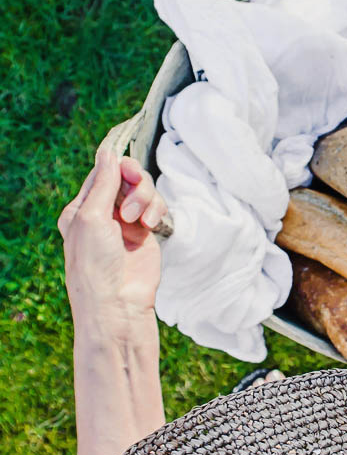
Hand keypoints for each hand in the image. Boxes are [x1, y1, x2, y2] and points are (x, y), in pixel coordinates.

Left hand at [57, 147, 169, 329]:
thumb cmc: (96, 263)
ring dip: (145, 198)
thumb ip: (103, 182)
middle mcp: (104, 214)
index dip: (116, 167)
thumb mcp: (91, 216)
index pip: (101, 174)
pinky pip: (157, 207)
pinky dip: (157, 211)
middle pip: (126, 178)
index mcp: (81, 209)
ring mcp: (127, 223)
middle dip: (133, 181)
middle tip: (134, 187)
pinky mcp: (147, 233)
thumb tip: (108, 152)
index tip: (126, 169)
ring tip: (138, 220)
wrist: (118, 302)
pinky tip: (151, 225)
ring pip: (144, 191)